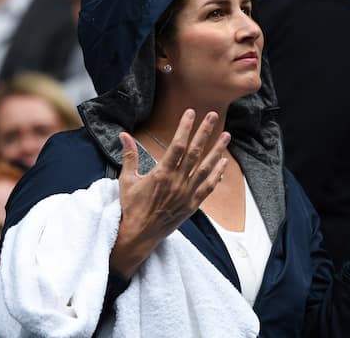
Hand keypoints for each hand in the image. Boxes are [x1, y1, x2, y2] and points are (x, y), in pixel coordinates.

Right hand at [110, 109, 229, 277]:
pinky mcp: (192, 205)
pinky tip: (223, 163)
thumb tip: (123, 135)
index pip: (177, 145)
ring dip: (217, 151)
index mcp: (161, 174)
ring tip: (226, 136)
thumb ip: (129, 155)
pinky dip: (217, 174)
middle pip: (195, 152)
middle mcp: (177, 182)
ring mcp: (187, 194)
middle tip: (214, 116)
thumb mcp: (126, 180)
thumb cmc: (131, 207)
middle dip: (204, 132)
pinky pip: (208, 187)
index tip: (191, 113)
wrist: (139, 235)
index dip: (185, 128)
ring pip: (206, 168)